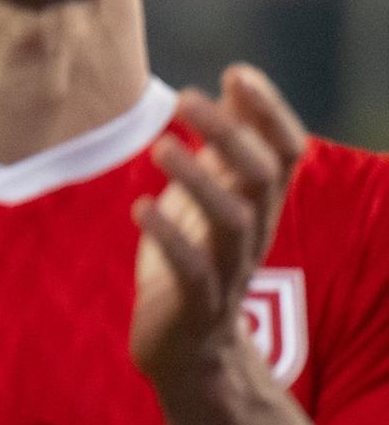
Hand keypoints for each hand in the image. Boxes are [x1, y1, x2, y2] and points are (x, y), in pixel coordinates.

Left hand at [131, 66, 305, 391]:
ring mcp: (229, 271)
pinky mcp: (198, 306)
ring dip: (199, 180)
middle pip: (260, 177)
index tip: (236, 72)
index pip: (284, 151)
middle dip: (228, 134)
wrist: (186, 352)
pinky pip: (194, 270)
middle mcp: (253, 234)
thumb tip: (237, 82)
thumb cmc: (192, 261)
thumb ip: (225, 147)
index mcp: (258, 205)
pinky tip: (141, 207)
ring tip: (161, 146)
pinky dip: (169, 237)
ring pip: (233, 221)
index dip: (269, 111)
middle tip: (185, 99)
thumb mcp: (208, 197)